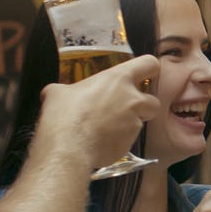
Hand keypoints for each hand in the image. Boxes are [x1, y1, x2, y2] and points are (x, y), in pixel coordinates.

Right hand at [34, 55, 161, 169]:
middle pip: (154, 101)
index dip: (149, 69)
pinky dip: (117, 141)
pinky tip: (100, 142)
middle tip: (124, 110)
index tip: (144, 74)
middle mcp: (132, 99)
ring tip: (106, 129)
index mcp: (118, 79)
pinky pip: (128, 140)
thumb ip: (67, 90)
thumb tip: (56, 94)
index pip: (149, 64)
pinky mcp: (130, 143)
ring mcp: (134, 123)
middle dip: (143, 107)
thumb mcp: (57, 93)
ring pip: (140, 123)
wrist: (68, 147)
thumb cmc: (63, 115)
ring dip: (128, 125)